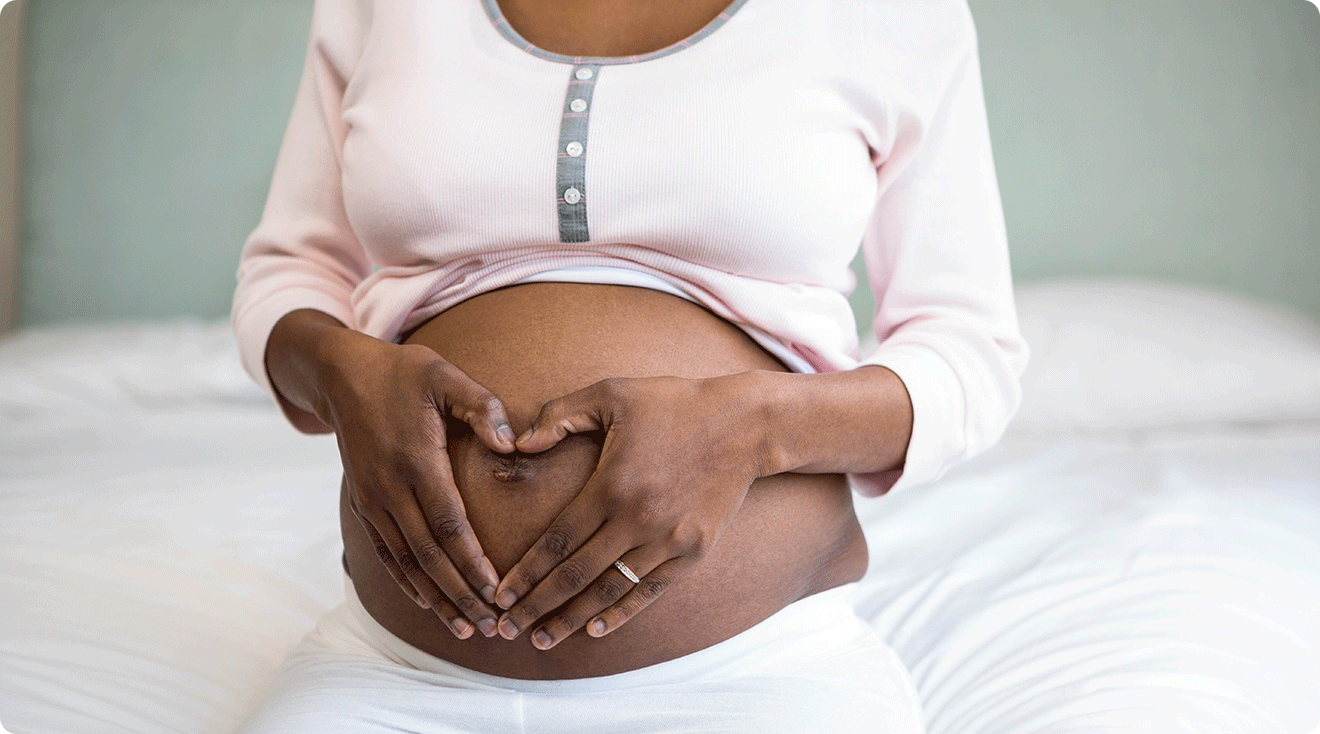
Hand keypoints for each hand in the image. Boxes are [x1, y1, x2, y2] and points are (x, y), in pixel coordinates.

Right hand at [317, 329, 515, 638]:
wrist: (342, 375)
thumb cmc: (402, 373)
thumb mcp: (444, 375)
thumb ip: (481, 406)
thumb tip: (512, 443)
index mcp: (417, 461)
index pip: (448, 525)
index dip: (472, 563)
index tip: (497, 592)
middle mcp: (391, 488)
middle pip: (429, 555)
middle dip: (460, 594)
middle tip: (491, 625)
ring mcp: (374, 500)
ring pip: (407, 562)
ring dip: (436, 598)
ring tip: (465, 628)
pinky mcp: (365, 504)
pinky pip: (386, 553)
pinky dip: (407, 582)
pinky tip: (427, 604)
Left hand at [490, 374, 770, 648]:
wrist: (745, 424)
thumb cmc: (674, 403)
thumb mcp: (612, 393)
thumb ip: (560, 415)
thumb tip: (518, 442)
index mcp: (611, 485)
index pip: (557, 541)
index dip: (525, 573)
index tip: (500, 595)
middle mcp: (637, 520)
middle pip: (576, 575)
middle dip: (536, 606)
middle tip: (506, 629)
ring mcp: (668, 540)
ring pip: (610, 591)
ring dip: (573, 619)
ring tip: (543, 639)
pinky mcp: (693, 550)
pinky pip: (649, 591)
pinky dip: (621, 614)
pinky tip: (595, 629)